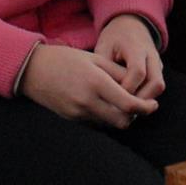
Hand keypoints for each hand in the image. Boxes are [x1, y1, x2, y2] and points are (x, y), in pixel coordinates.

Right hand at [19, 43, 157, 127]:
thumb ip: (118, 73)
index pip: (129, 104)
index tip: (153, 105)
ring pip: (110, 124)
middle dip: (134, 116)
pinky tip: (104, 105)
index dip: (145, 108)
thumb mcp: (94, 59)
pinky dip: (105, 118)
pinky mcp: (71, 120)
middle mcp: (88, 101)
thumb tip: (138, 86)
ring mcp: (78, 113)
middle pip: (122, 121)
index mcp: (96, 83)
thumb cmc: (65, 59)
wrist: (32, 70)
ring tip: (122, 103)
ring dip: (119, 117)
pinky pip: (96, 124)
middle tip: (139, 105)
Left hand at [94, 14, 165, 99]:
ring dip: (144, 99)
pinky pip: (156, 86)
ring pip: (159, 86)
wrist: (131, 25)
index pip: (138, 72)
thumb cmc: (114, 38)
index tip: (114, 97)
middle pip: (155, 83)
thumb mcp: (104, 47)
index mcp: (136, 47)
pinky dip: (146, 95)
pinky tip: (130, 101)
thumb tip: (105, 93)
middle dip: (140, 99)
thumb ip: (105, 68)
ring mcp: (158, 62)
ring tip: (126, 106)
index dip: (127, 88)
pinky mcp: (159, 69)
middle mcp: (151, 55)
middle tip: (123, 108)